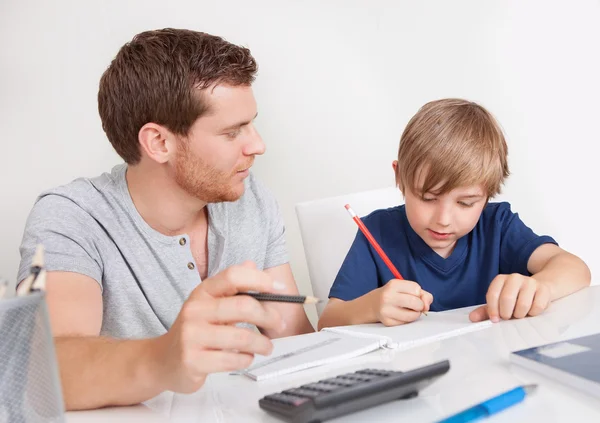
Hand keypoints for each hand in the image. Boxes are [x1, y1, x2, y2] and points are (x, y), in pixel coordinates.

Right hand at [155, 261, 285, 392]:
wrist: (163, 360)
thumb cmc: (194, 330)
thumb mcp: (210, 303)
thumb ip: (232, 286)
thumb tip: (252, 264)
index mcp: (203, 292)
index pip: (233, 276)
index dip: (259, 280)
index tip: (279, 289)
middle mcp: (195, 310)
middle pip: (243, 306)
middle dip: (268, 316)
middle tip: (279, 324)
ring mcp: (192, 336)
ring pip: (241, 337)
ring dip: (261, 344)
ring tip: (266, 346)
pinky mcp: (193, 360)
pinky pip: (232, 359)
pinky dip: (246, 359)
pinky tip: (246, 357)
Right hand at [370, 279, 432, 325]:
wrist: (373, 304)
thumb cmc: (394, 295)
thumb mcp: (405, 288)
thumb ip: (423, 295)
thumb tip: (426, 307)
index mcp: (393, 285)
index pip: (416, 289)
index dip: (418, 293)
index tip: (411, 294)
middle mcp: (388, 297)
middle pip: (416, 303)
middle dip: (419, 305)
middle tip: (413, 304)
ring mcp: (386, 310)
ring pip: (413, 315)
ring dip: (415, 314)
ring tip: (408, 310)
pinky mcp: (387, 322)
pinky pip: (406, 323)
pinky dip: (407, 320)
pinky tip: (400, 315)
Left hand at [469, 274, 550, 322]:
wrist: (538, 290)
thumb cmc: (514, 299)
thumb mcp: (498, 304)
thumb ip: (485, 311)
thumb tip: (472, 318)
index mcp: (500, 279)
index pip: (492, 295)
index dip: (492, 310)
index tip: (495, 319)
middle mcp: (514, 278)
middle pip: (507, 299)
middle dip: (507, 313)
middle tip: (509, 317)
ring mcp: (530, 282)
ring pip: (522, 305)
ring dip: (520, 315)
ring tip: (520, 313)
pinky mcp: (544, 289)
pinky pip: (537, 307)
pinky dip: (533, 314)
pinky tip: (531, 310)